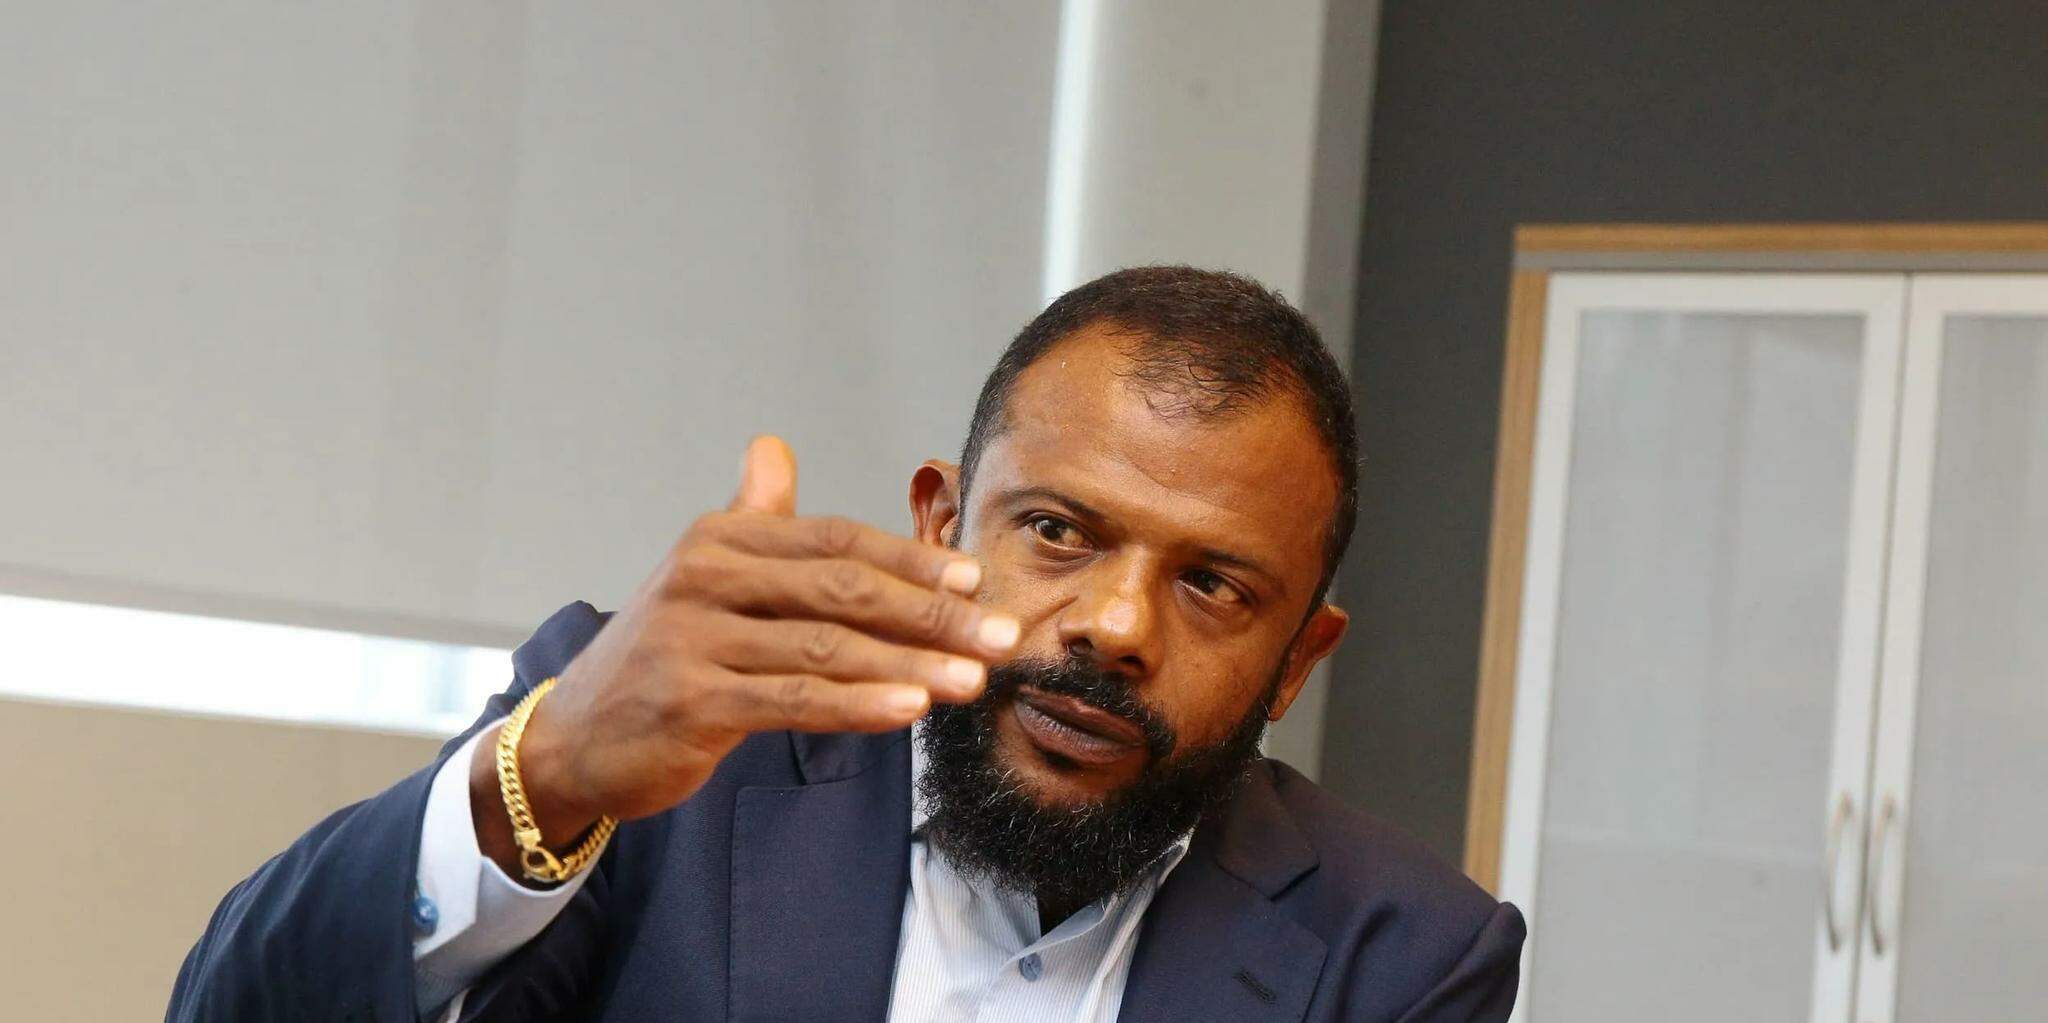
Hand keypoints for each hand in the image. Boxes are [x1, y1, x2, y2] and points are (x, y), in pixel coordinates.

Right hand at [471, 436, 1016, 870]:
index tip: (979, 582)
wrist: (575, 736)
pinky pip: (795, 701)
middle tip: (999, 635)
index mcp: (721, 538)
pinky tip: (908, 711)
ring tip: (969, 680)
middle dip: (932, 614)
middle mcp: (705, 576)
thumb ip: (751, 518)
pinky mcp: (692, 701)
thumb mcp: (703, 576)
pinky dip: (859, 705)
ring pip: (827, 648)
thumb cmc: (663, 654)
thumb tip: (771, 448)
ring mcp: (695, 639)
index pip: (837, 541)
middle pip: (842, 590)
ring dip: (909, 664)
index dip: (913, 560)